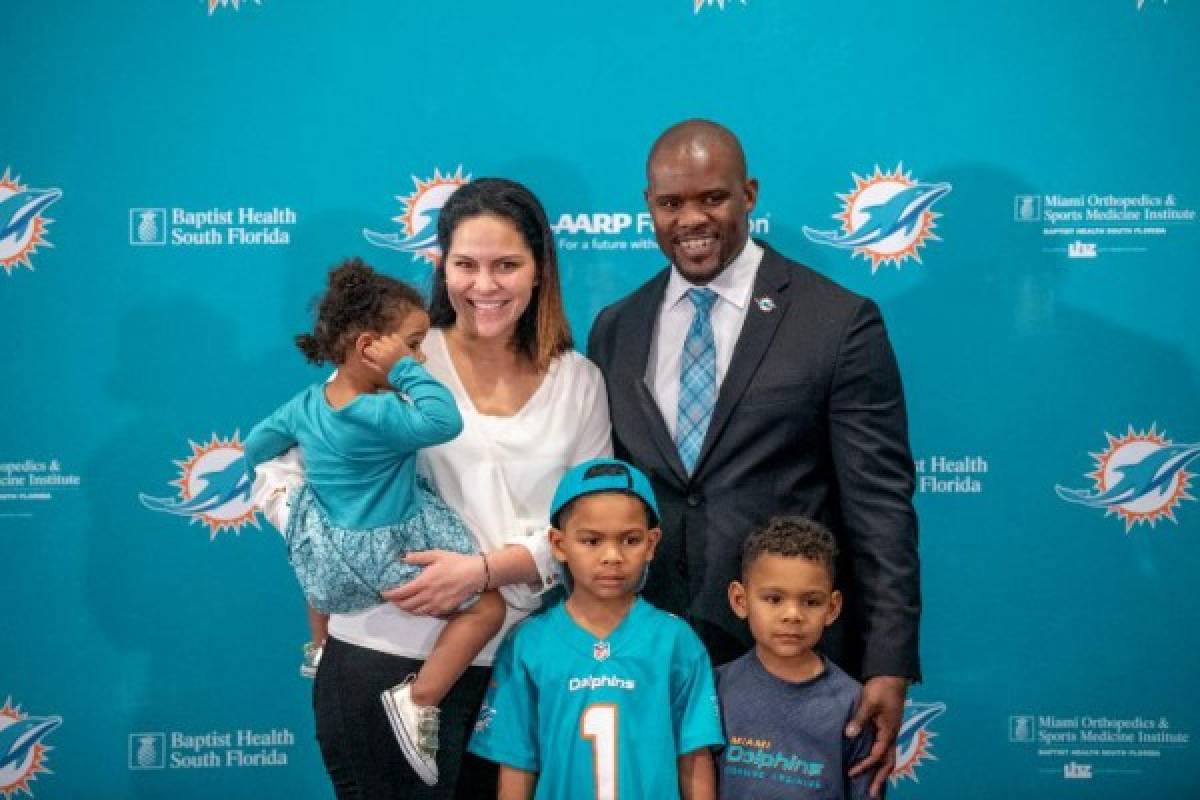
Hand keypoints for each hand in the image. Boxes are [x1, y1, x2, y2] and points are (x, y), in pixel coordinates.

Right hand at [362, 331, 412, 376]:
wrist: (408, 373)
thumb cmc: (393, 374)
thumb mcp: (379, 371)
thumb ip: (370, 364)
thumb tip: (362, 359)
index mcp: (379, 357)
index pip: (368, 349)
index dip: (369, 353)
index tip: (372, 355)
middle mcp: (385, 349)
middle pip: (375, 343)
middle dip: (376, 347)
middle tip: (380, 353)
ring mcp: (393, 345)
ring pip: (383, 338)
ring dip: (384, 342)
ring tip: (387, 348)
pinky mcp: (401, 343)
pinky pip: (393, 336)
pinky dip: (392, 339)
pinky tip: (393, 345)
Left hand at [381, 550, 485, 616]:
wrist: (476, 574)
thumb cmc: (456, 562)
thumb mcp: (437, 555)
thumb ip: (419, 557)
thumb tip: (404, 558)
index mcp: (424, 582)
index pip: (402, 593)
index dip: (390, 595)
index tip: (384, 593)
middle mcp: (428, 596)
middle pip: (406, 605)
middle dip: (396, 603)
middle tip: (393, 599)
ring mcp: (436, 604)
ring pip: (416, 612)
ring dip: (406, 609)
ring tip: (403, 603)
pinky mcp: (444, 609)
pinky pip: (427, 613)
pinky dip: (419, 611)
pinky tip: (419, 606)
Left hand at [846, 675, 907, 797]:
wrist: (892, 676)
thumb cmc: (881, 688)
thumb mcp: (869, 702)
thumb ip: (859, 719)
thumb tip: (849, 734)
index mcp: (889, 731)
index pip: (877, 754)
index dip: (865, 765)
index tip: (852, 772)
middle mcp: (892, 735)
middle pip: (888, 762)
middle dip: (880, 778)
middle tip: (872, 795)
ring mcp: (890, 732)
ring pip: (888, 757)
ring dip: (880, 771)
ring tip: (873, 786)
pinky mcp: (886, 727)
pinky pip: (884, 749)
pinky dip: (879, 760)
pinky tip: (872, 764)